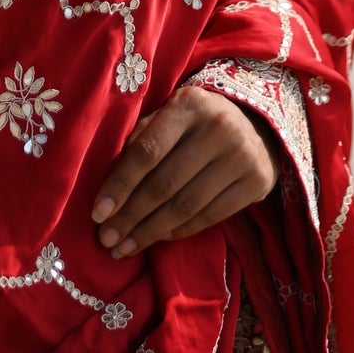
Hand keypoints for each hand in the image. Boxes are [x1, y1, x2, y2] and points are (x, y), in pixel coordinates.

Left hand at [91, 85, 278, 258]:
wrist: (255, 124)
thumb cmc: (195, 122)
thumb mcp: (168, 115)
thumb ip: (141, 138)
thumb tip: (109, 184)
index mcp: (189, 104)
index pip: (147, 151)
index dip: (120, 185)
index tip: (97, 213)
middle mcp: (218, 127)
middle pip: (164, 183)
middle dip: (130, 216)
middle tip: (106, 239)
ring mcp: (241, 156)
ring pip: (185, 205)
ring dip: (150, 232)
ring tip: (124, 247)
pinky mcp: (256, 182)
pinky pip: (209, 216)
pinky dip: (179, 231)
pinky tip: (157, 238)